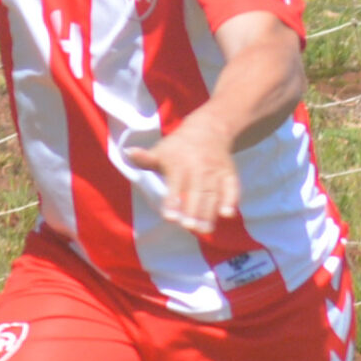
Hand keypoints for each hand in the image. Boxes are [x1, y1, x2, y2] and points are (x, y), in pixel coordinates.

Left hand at [125, 111, 240, 233]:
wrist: (208, 129)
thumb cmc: (177, 147)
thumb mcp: (160, 150)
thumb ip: (146, 158)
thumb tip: (128, 153)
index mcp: (179, 163)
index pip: (175, 184)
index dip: (173, 201)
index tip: (170, 218)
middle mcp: (198, 167)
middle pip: (197, 191)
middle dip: (193, 210)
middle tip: (189, 228)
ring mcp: (215, 171)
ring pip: (213, 193)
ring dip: (209, 212)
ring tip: (205, 230)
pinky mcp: (229, 173)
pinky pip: (232, 187)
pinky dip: (231, 200)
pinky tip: (227, 214)